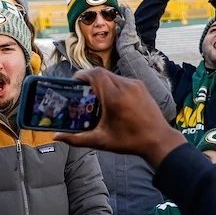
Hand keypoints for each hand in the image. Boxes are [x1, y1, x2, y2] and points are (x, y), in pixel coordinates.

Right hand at [57, 68, 185, 164]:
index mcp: (114, 97)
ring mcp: (135, 85)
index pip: (94, 75)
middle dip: (89, 79)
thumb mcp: (101, 141)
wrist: (158, 140)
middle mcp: (125, 86)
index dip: (81, 75)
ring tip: (95, 96)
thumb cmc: (130, 141)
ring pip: (112, 76)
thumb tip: (57, 137)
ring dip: (101, 82)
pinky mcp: (141, 86)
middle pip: (101, 73)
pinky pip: (122, 80)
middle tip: (81, 90)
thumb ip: (77, 138)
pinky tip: (110, 99)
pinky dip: (113, 85)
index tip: (73, 82)